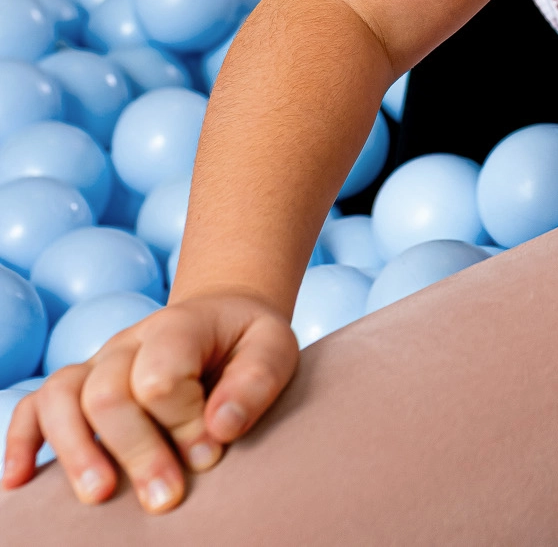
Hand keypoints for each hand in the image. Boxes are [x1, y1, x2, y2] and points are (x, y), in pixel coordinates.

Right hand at [2, 291, 297, 513]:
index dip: (181, 422)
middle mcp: (129, 341)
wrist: (224, 318)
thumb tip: (220, 429)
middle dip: (134, 452)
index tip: (210, 454)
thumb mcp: (274, 348)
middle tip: (165, 499)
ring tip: (100, 495)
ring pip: (61, 397)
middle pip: (107, 393)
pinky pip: (34, 406)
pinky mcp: (79, 388)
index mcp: (179, 325)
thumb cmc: (248, 342)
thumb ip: (255, 382)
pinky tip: (20, 481)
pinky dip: (22, 440)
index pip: (160, 375)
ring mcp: (98, 362)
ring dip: (74, 452)